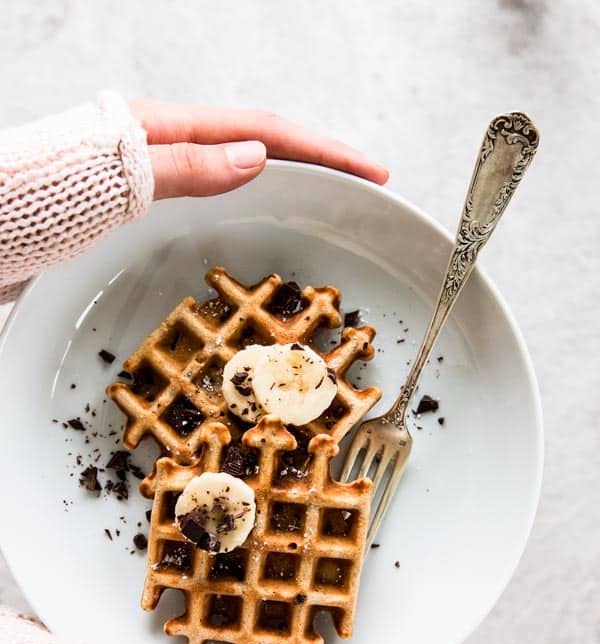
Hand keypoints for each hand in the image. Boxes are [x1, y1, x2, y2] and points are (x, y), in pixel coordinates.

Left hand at [130, 99, 388, 200]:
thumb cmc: (39, 200)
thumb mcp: (118, 181)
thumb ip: (186, 168)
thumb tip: (256, 155)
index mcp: (166, 131)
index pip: (261, 131)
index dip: (321, 150)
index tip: (370, 170)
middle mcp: (166, 147)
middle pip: (257, 142)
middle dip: (316, 158)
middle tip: (363, 184)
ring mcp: (156, 174)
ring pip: (237, 167)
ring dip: (288, 177)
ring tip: (330, 195)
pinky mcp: (142, 203)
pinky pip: (212, 193)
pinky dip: (249, 199)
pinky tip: (261, 212)